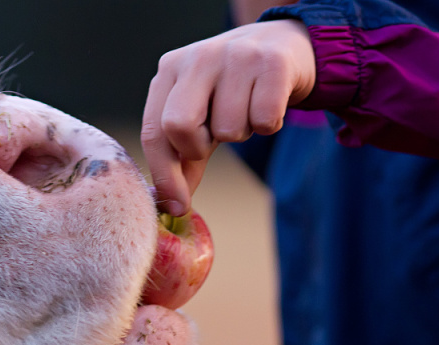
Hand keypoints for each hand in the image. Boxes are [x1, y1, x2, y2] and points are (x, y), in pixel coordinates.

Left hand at [141, 20, 315, 215]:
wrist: (284, 44)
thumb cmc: (233, 89)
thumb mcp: (202, 117)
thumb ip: (184, 158)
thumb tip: (172, 205)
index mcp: (170, 69)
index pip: (154, 130)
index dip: (164, 174)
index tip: (177, 206)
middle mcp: (198, 57)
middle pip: (179, 126)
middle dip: (197, 148)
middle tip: (215, 138)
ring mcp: (236, 55)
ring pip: (229, 129)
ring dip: (242, 131)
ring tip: (247, 108)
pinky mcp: (273, 63)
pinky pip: (265, 121)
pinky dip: (269, 124)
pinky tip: (268, 103)